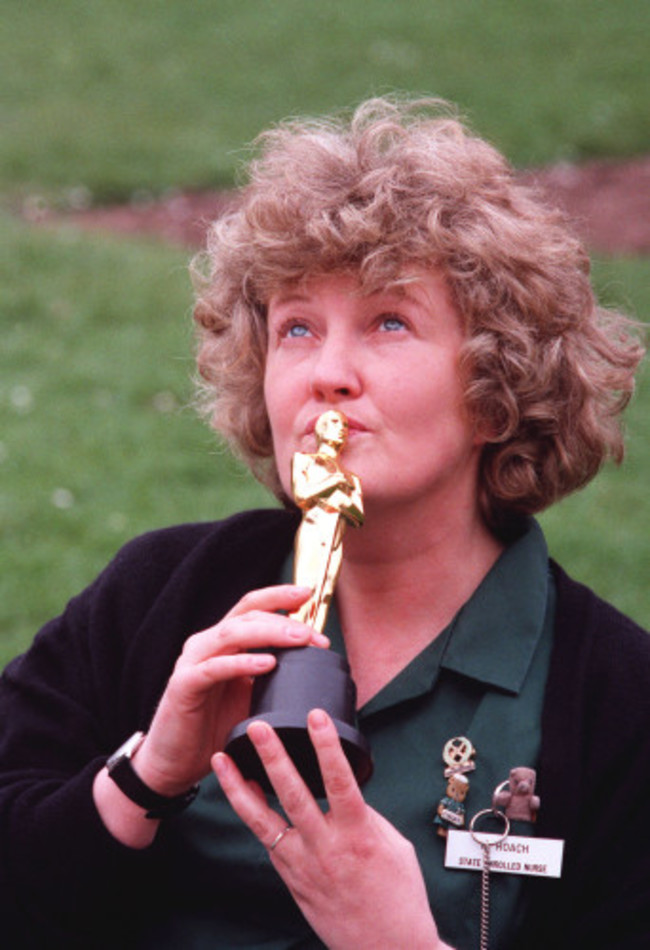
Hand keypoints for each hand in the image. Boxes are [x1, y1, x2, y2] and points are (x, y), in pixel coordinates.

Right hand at [131, 585, 326, 796]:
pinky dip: (242, 662)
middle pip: (247, 616)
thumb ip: (273, 677)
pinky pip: (214, 668)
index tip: (308, 594)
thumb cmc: (214, 728)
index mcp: (223, 643)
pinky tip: (267, 664)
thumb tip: (315, 670)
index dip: (278, 596)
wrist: (175, 762)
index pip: (251, 607)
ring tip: (298, 639)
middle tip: (314, 634)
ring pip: (231, 634)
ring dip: (269, 633)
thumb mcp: (252, 697)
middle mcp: (206, 644)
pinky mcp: (184, 685)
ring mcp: (193, 662)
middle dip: (284, 620)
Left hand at [213, 710, 447, 949]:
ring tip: (222, 759)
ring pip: (263, 821)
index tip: (316, 717)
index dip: (327, 746)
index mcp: (358, 835)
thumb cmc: (400, 899)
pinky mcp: (291, 881)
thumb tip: (343, 794)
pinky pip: (266, 840)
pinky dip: (252, 813)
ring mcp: (303, 867)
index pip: (340, 781)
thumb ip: (366, 816)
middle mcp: (326, 849)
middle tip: (258, 727)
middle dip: (272, 757)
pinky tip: (242, 792)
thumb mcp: (395, 847)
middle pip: (293, 795)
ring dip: (240, 786)